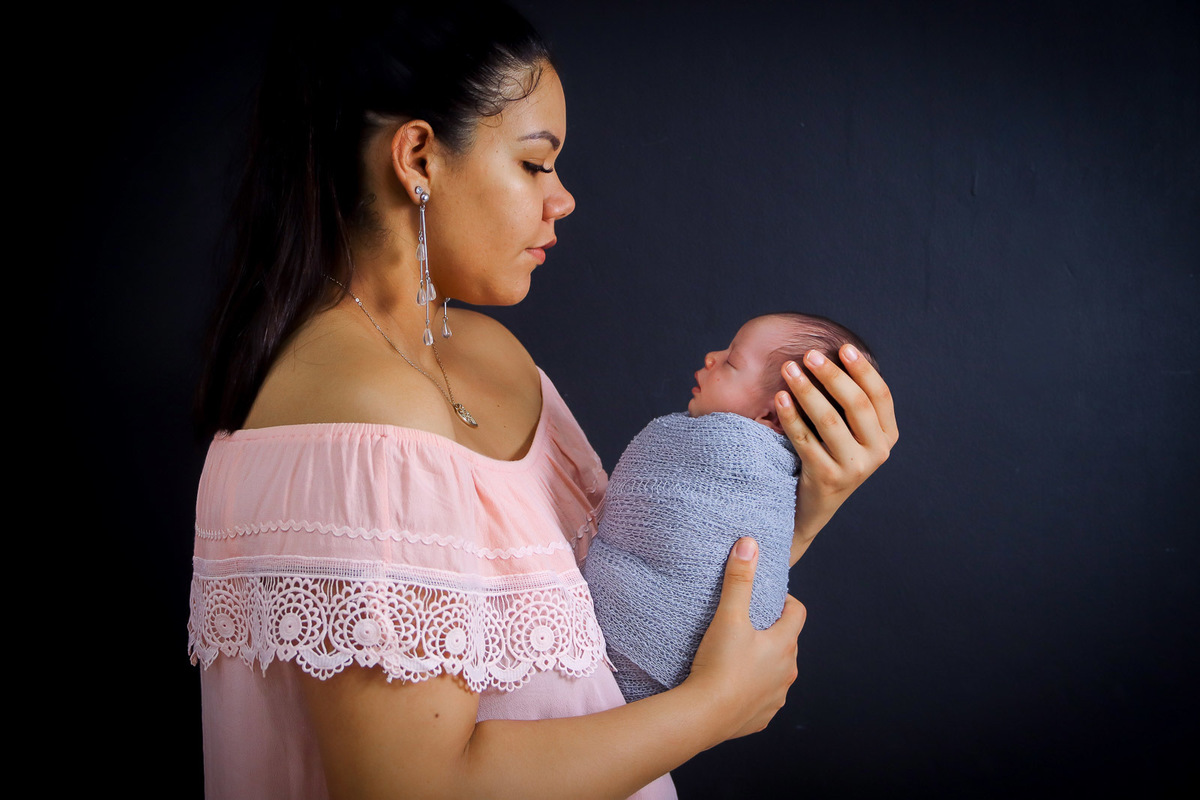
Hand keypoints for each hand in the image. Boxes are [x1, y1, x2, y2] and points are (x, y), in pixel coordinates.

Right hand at [684, 537, 806, 740]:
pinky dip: (753, 690)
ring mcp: (776, 697)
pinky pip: (763, 699)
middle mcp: (788, 672)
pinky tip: (732, 685)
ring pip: (776, 672)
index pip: (797, 613)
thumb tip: (749, 543)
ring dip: (763, 663)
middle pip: (787, 643)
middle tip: (745, 625)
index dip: (784, 602)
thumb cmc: (719, 664)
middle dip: (770, 632)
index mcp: (784, 645)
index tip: (766, 599)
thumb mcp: (728, 616)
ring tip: (736, 656)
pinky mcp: (761, 717)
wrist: (704, 715)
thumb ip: (738, 579)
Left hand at [776, 344, 897, 562]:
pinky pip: (805, 439)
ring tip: (789, 369)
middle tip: (809, 354)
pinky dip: (791, 415)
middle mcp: (877, 453)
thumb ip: (849, 403)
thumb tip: (831, 355)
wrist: (810, 508)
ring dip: (807, 390)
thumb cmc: (827, 457)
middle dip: (831, 375)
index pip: (880, 395)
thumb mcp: (848, 433)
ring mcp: (854, 468)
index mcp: (887, 436)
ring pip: (829, 420)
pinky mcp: (827, 478)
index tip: (843, 348)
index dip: (862, 369)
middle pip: (856, 404)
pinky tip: (780, 397)